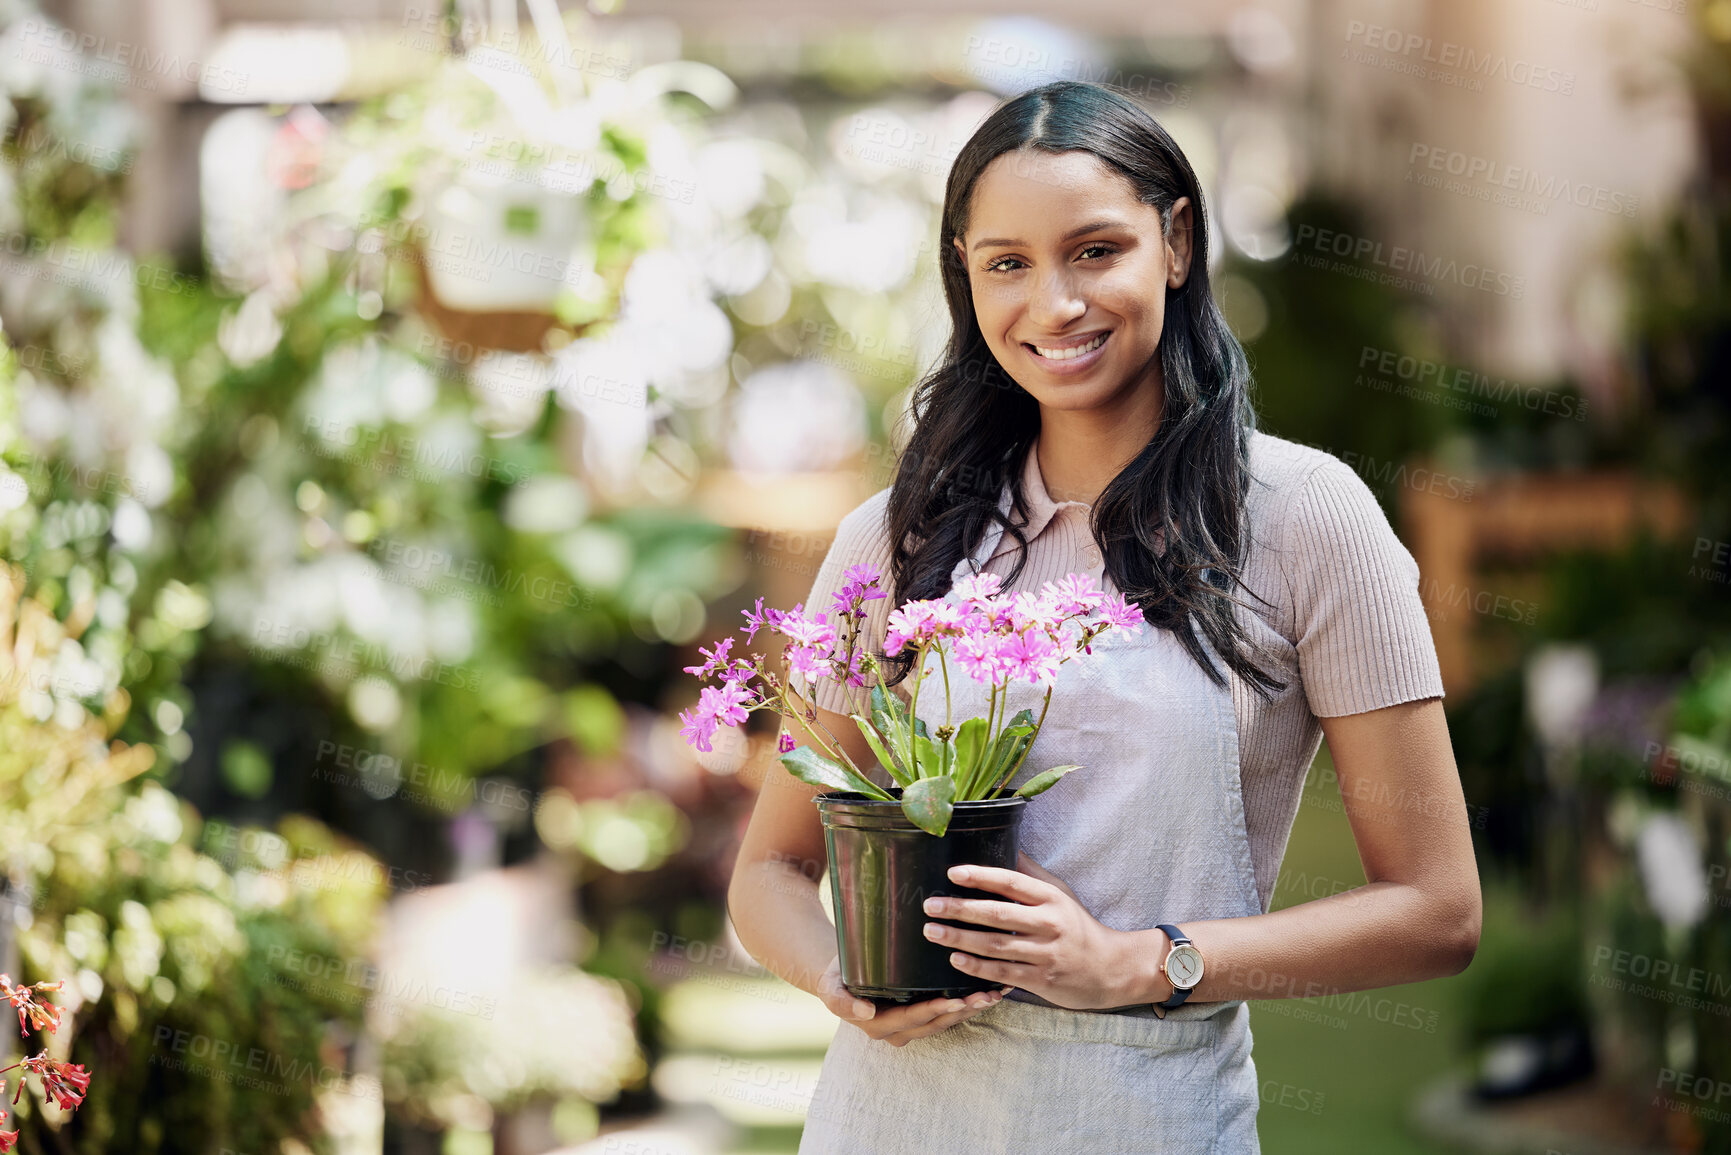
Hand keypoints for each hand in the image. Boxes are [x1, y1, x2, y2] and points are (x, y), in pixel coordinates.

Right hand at [814, 955, 1009, 1046]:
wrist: (840, 977)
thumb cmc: (837, 978)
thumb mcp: (831, 988)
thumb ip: (841, 1001)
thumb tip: (865, 1013)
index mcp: (880, 1027)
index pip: (914, 1019)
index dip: (936, 1010)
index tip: (956, 1001)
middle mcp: (899, 1032)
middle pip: (937, 1022)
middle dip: (964, 1010)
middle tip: (987, 995)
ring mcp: (913, 1026)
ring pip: (947, 1021)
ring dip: (972, 1008)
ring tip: (995, 994)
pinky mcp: (923, 1015)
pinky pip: (948, 1013)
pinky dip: (969, 1003)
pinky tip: (990, 990)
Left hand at [923, 850, 1166, 1010]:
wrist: (1111, 968)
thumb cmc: (1078, 926)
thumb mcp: (1060, 894)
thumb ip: (1032, 873)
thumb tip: (1008, 843)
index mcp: (1050, 898)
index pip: (1012, 882)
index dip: (982, 876)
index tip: (953, 873)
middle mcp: (1048, 924)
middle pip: (998, 914)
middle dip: (961, 909)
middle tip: (931, 905)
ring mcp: (1045, 954)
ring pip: (996, 945)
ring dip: (960, 938)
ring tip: (932, 932)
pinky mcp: (1041, 980)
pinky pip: (1003, 973)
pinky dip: (977, 967)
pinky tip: (955, 959)